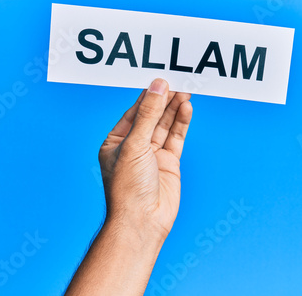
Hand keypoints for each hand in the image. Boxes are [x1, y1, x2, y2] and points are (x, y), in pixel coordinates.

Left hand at [99, 78, 192, 239]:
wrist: (142, 221)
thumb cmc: (128, 187)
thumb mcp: (135, 145)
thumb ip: (148, 115)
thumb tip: (157, 87)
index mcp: (115, 142)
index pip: (133, 112)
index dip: (147, 96)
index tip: (160, 80)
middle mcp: (134, 146)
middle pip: (151, 117)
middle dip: (163, 100)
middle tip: (177, 81)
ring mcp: (152, 155)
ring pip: (165, 126)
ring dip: (174, 109)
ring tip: (185, 91)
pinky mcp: (169, 162)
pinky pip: (175, 138)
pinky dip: (181, 123)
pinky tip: (186, 108)